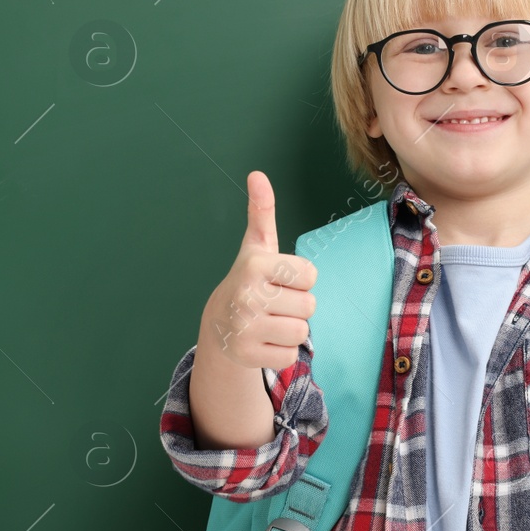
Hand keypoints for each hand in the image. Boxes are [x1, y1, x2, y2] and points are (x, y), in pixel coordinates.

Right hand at [200, 171, 318, 370]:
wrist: (219, 325)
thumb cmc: (249, 281)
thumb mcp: (257, 247)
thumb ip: (261, 211)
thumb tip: (257, 175)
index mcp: (255, 266)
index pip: (310, 275)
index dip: (301, 280)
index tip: (280, 281)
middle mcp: (247, 296)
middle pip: (310, 306)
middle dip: (297, 306)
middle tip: (273, 304)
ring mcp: (245, 327)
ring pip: (302, 332)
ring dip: (291, 329)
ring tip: (270, 321)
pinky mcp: (247, 355)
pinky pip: (290, 355)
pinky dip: (282, 351)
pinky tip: (264, 340)